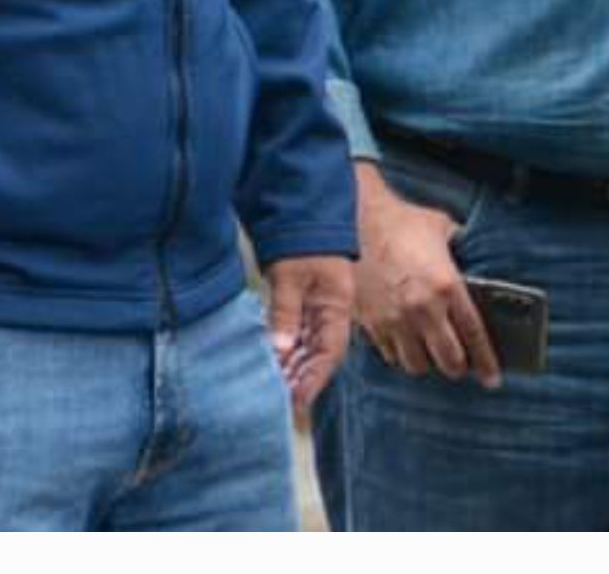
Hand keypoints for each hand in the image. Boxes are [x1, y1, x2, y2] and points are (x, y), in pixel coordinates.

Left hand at [265, 253, 356, 410]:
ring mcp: (316, 306)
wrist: (302, 206)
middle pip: (317, 354)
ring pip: (305, 347)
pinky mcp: (301, 301)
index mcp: (336, 304)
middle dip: (300, 379)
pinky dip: (284, 351)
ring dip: (291, 368)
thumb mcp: (291, 275)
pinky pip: (295, 334)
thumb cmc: (302, 238)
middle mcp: (329, 310)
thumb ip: (285, 311)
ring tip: (273, 389)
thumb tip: (279, 350)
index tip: (297, 402)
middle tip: (279, 402)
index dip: (315, 379)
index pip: (329, 352)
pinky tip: (271, 364)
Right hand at [353, 163, 501, 385]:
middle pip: (448, 359)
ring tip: (431, 354)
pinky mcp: (372, 324)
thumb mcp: (442, 228)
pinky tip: (404, 344)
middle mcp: (423, 310)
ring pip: (416, 364)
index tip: (492, 378)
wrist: (358, 222)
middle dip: (458, 367)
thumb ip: (459, 245)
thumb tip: (470, 250)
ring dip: (427, 363)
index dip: (486, 360)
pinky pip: (389, 355)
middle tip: (461, 365)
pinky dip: (399, 354)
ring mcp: (395, 320)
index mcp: (447, 286)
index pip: (474, 334)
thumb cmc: (403, 221)